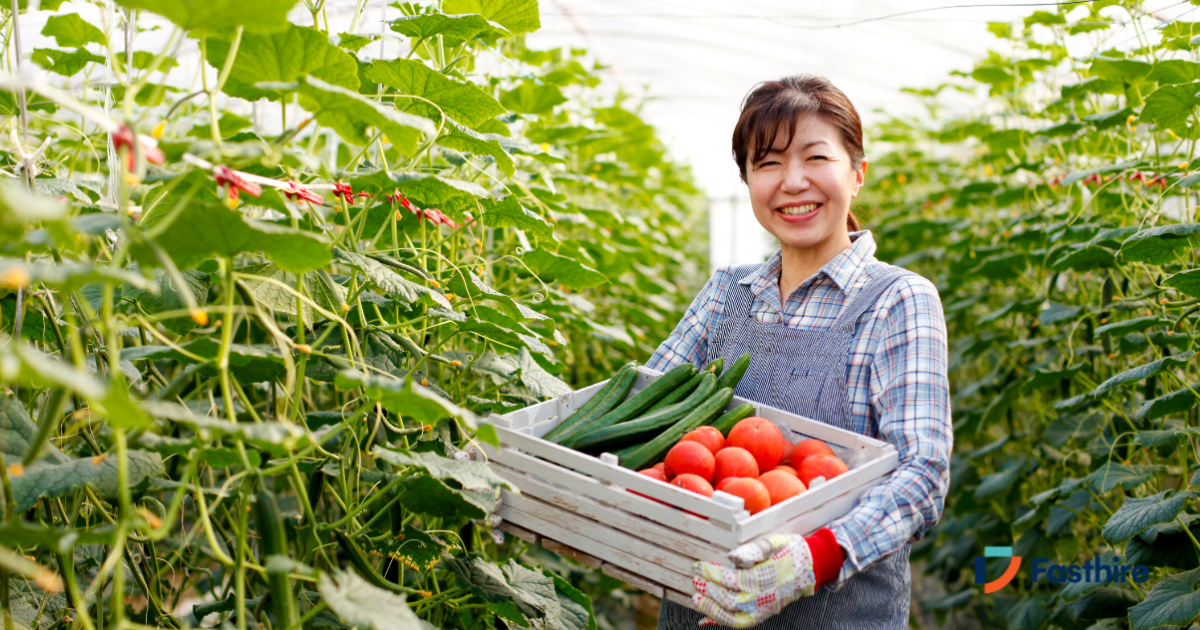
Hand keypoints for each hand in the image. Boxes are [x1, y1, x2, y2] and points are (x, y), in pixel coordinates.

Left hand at [690, 528, 842, 627]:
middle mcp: (760, 599)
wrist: (809, 569)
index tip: (698, 567)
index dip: (710, 573)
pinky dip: (721, 622)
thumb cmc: (789, 552)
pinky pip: (739, 624)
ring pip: (730, 617)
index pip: (727, 579)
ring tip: (697, 600)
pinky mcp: (762, 616)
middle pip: (726, 599)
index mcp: (760, 579)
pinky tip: (707, 619)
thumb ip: (751, 550)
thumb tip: (732, 557)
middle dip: (708, 590)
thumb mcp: (772, 544)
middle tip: (695, 581)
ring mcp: (761, 610)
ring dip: (711, 609)